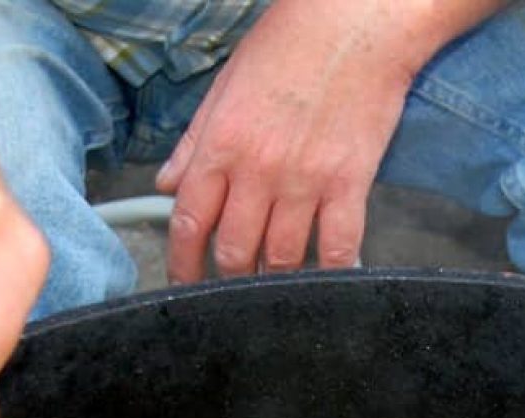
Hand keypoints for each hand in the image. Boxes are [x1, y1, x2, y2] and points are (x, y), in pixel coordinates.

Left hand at [155, 0, 422, 282]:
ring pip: (280, 259)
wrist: (357, 19)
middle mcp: (258, 169)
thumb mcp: (227, 83)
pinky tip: (326, 279)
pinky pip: (336, 248)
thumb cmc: (292, 41)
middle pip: (233, 251)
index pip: (189, 222)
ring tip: (274, 283)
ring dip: (274, 281)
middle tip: (233, 285)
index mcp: (221, 144)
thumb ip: (194, 141)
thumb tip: (167, 184)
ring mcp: (304, 180)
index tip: (184, 284)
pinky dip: (330, 272)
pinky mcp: (348, 184)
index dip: (182, 264)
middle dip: (228, 277)